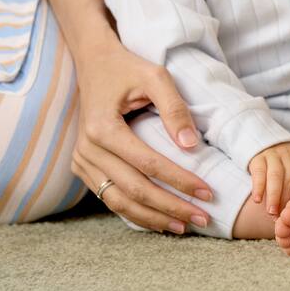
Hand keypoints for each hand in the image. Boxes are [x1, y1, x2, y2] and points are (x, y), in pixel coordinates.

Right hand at [71, 41, 212, 234]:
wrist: (95, 64)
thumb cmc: (129, 68)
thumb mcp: (156, 77)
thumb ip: (174, 109)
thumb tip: (191, 146)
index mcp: (102, 128)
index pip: (148, 164)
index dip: (179, 180)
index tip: (208, 192)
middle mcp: (87, 149)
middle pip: (134, 189)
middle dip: (171, 207)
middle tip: (203, 219)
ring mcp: (81, 161)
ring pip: (118, 201)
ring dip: (152, 218)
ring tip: (183, 226)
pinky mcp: (83, 167)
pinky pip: (109, 197)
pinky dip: (134, 212)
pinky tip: (159, 220)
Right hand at [248, 142, 289, 216]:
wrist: (268, 141)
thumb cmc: (288, 160)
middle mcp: (288, 156)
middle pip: (289, 178)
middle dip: (286, 199)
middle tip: (282, 217)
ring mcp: (273, 156)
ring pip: (274, 176)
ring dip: (273, 196)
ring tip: (271, 212)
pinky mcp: (258, 159)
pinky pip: (259, 173)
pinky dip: (258, 187)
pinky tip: (257, 200)